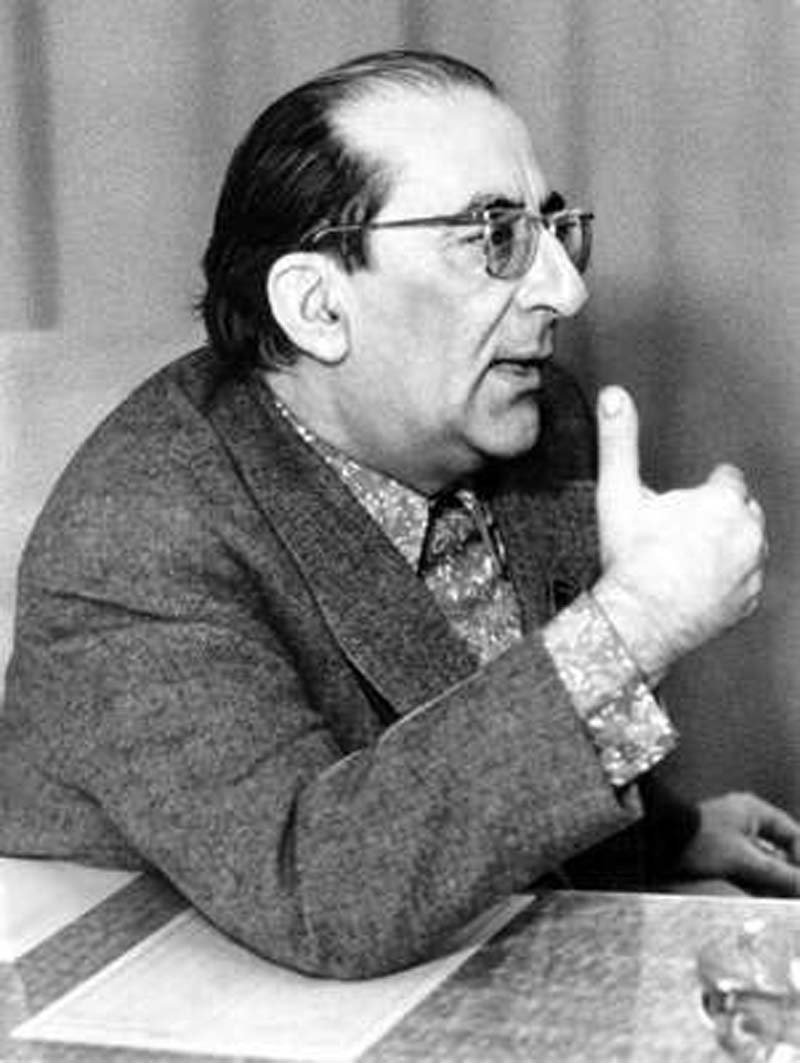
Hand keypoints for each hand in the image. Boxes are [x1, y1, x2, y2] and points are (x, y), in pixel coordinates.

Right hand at [592, 386, 765, 678]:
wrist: (637, 621)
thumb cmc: (630, 557)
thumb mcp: (618, 493)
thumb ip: (619, 441)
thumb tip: (613, 395)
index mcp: (723, 501)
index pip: (726, 480)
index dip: (701, 491)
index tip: (680, 507)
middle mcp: (748, 533)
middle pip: (741, 512)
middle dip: (717, 518)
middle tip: (678, 535)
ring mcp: (752, 570)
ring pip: (747, 547)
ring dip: (726, 547)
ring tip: (685, 560)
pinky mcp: (749, 602)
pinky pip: (745, 583)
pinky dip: (727, 582)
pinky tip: (694, 586)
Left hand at [679, 792, 799, 895]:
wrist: (656, 843)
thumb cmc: (698, 841)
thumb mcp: (744, 859)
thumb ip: (780, 874)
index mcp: (753, 812)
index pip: (792, 834)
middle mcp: (744, 821)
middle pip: (779, 851)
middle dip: (788, 876)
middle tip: (793, 896)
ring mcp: (731, 837)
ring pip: (763, 863)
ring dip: (773, 883)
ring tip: (782, 901)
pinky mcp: (719, 854)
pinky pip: (747, 870)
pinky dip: (757, 885)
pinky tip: (764, 900)